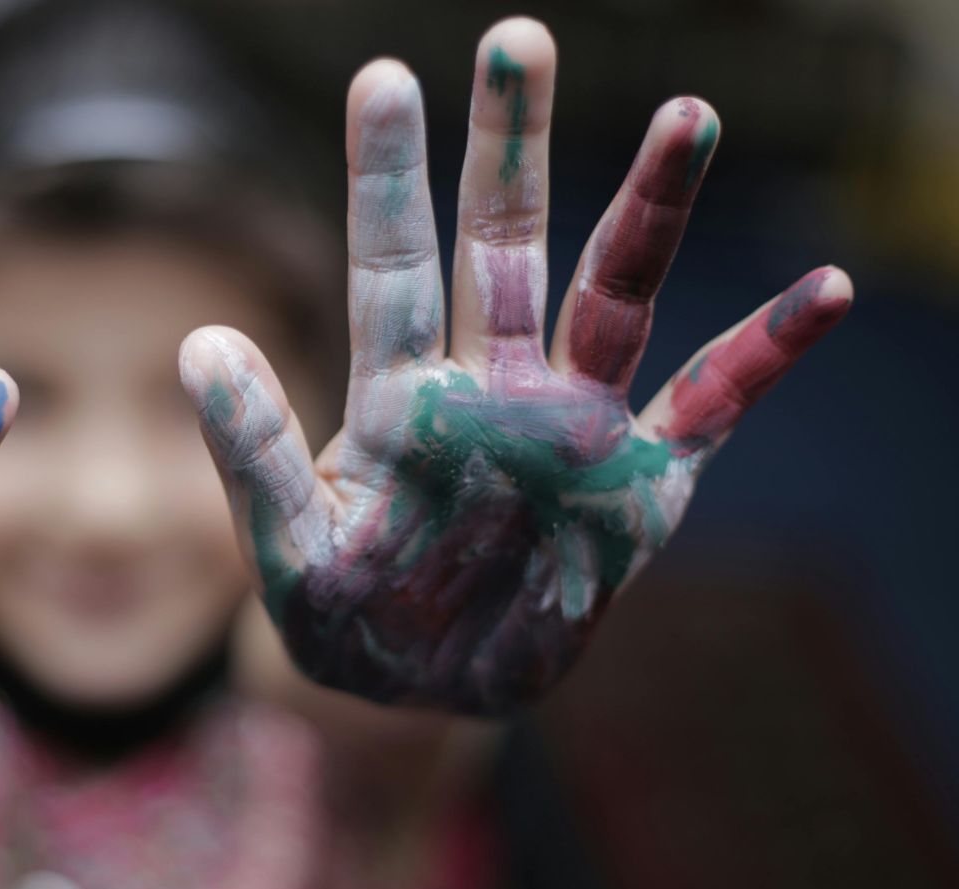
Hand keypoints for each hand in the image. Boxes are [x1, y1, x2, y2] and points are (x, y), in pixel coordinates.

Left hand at [180, 18, 850, 713]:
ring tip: (688, 114)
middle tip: (518, 40)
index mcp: (399, 395)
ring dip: (649, 211)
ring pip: (613, 296)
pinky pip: (709, 406)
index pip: (392, 265)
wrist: (422, 689)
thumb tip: (199, 341)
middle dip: (510, 150)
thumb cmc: (343, 616)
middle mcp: (489, 385)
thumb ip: (250, 454)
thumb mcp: (285, 550)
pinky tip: (824, 291)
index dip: (389, 177)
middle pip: (505, 246)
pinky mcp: (638, 486)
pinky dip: (763, 355)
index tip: (384, 81)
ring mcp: (569, 426)